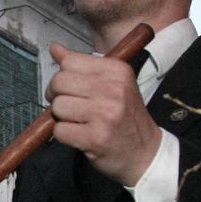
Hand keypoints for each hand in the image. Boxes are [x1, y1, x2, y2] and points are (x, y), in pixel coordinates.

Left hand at [46, 42, 161, 185]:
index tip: (70, 88)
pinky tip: (80, 135)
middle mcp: (113, 89)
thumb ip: (83, 66)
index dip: (63, 77)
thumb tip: (55, 48)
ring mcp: (104, 114)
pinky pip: (60, 130)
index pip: (70, 61)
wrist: (145, 152)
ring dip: (61, 118)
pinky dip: (64, 135)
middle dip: (57, 96)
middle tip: (71, 107)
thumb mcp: (113, 84)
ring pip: (57, 106)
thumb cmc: (125, 118)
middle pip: (59, 82)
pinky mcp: (95, 138)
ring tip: (79, 122)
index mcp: (117, 71)